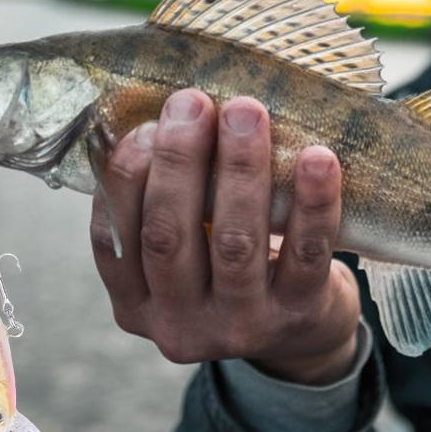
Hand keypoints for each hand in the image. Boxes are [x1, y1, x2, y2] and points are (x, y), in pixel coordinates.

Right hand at [90, 90, 360, 383]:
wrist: (301, 330)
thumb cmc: (228, 266)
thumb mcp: (183, 251)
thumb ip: (163, 202)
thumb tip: (160, 113)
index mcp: (136, 303)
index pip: (113, 240)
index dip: (124, 178)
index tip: (144, 125)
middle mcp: (179, 325)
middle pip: (168, 237)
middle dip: (178, 161)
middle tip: (192, 101)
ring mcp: (240, 326)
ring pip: (235, 243)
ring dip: (239, 169)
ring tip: (246, 111)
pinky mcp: (298, 315)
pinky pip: (306, 254)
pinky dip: (312, 203)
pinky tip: (317, 158)